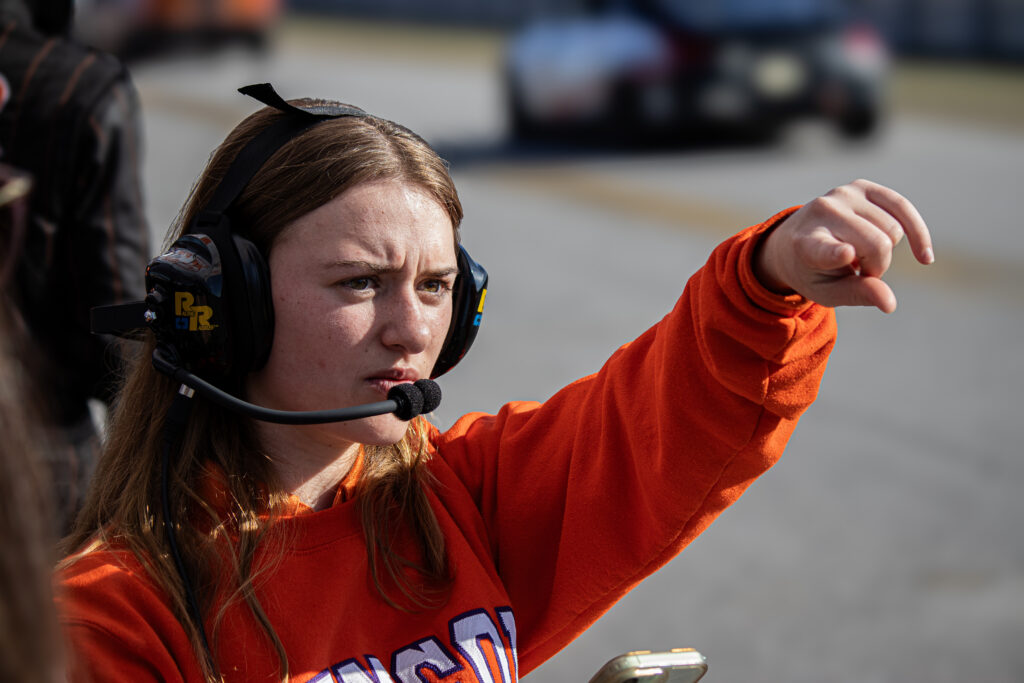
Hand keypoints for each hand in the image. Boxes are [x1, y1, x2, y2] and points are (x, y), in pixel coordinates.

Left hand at [755, 179, 933, 312]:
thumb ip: (858, 295)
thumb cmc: (813, 271)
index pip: (825, 249)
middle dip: (878, 267)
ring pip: (893, 230)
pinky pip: (902, 207)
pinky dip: (916, 232)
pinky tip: (924, 257)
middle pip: (878, 244)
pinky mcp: (861, 186)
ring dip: (886, 251)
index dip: (837, 252)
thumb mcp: (828, 292)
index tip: (846, 254)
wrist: (796, 240)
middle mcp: (823, 213)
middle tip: (859, 271)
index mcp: (807, 245)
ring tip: (863, 254)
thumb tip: (890, 304)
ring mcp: (842, 195)